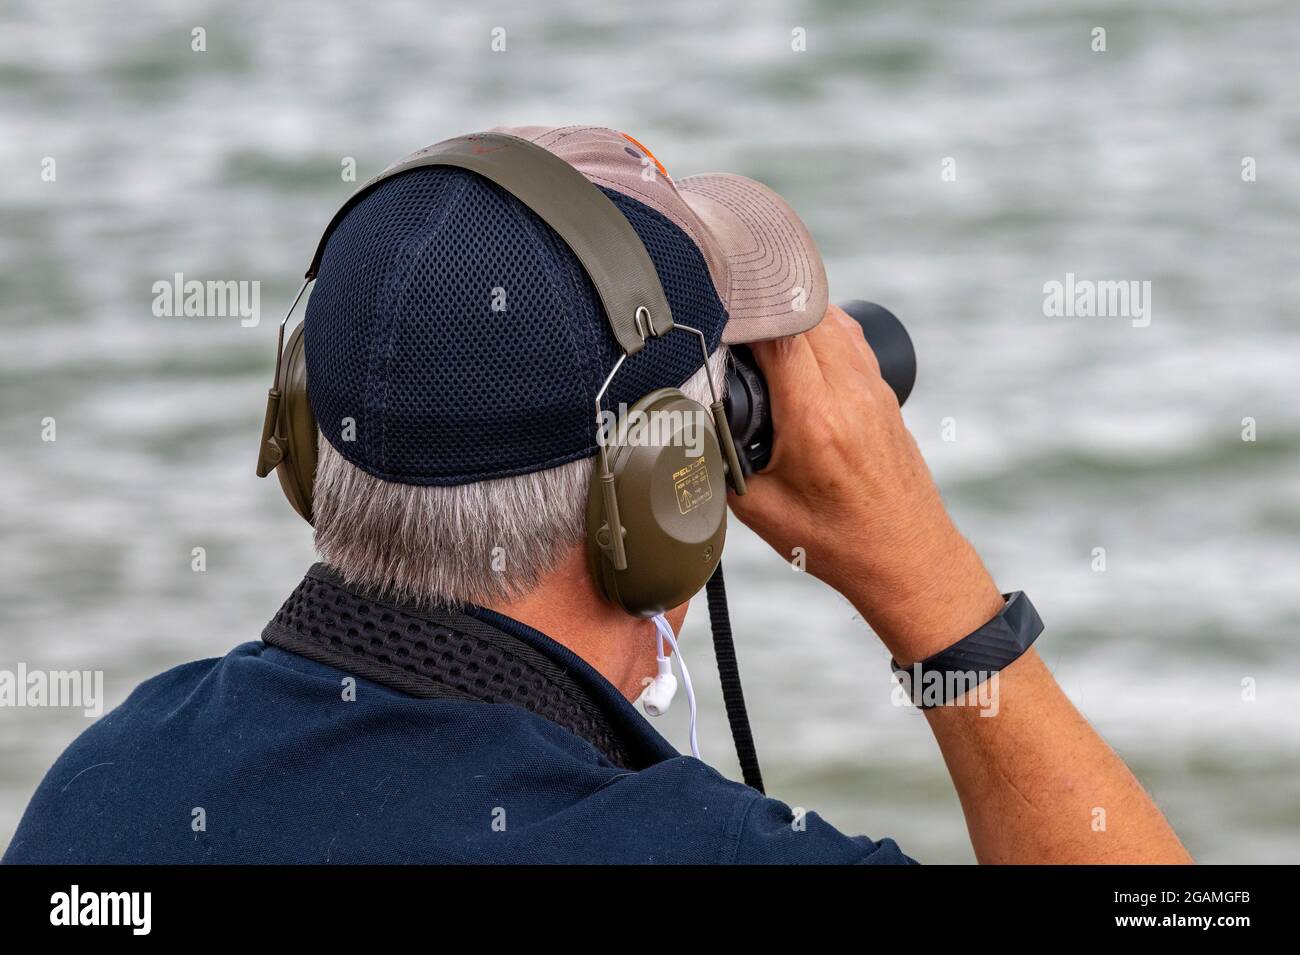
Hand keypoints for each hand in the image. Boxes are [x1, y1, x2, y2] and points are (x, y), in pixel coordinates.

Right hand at [727, 304, 1003, 662]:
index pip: (778, 331)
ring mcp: (873, 389)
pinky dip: (819, 328)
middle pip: (804, 311)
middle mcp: (850, 394)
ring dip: (792, 313)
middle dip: (763, 308)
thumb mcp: (758, 508)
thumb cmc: (836, 541)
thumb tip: (687, 425)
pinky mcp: (884, 392)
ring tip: (758, 328)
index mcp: (815, 419)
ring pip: (830, 317)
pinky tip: (796, 343)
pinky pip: (849, 337)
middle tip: (728, 319)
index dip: (742, 310)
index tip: (713, 309)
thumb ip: (721, 460)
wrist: (906, 558)